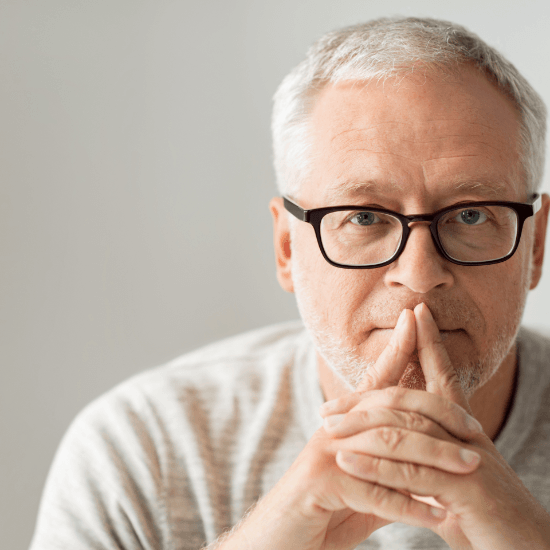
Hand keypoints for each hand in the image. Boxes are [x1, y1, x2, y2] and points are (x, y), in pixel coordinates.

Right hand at [218, 307, 478, 549]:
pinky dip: (409, 505)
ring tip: (469, 469)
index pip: (375, 379)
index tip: (415, 319)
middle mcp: (335, 429)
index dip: (395, 347)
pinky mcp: (320, 482)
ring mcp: (326, 453)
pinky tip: (437, 515)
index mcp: (345, 423)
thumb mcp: (361, 482)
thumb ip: (390, 470)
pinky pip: (373, 492)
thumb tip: (427, 471)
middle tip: (475, 429)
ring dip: (433, 457)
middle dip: (436, 412)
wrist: (278, 538)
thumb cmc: (322, 509)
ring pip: (387, 445)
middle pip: (391, 408)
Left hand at [321, 303, 549, 548]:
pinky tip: (345, 461)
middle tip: (327, 406)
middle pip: (411, 399)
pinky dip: (374, 466)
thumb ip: (428, 460)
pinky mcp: (467, 488)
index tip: (415, 314)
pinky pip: (411, 472)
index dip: (431, 341)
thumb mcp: (454, 480)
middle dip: (366, 397)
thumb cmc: (488, 517)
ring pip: (405, 430)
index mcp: (464, 428)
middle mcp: (467, 434)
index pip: (445, 374)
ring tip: (326, 429)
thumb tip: (400, 452)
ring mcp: (467, 457)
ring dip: (360, 427)